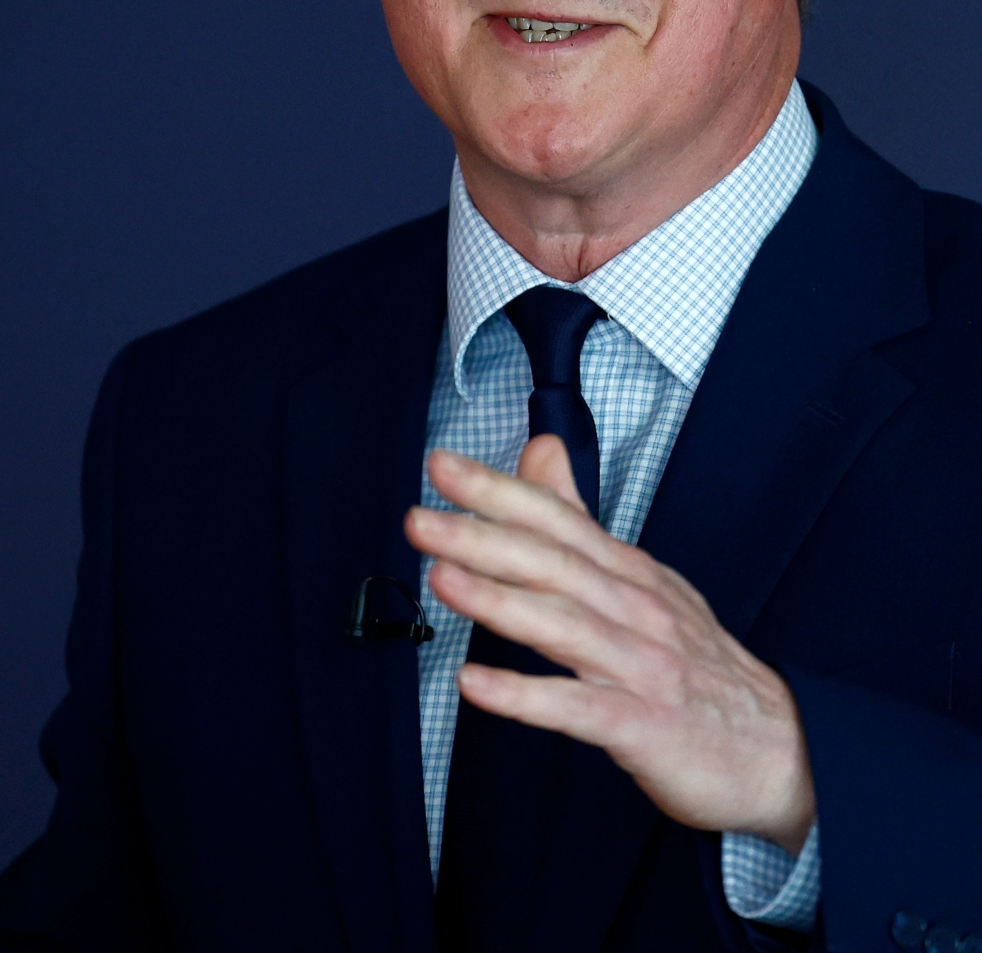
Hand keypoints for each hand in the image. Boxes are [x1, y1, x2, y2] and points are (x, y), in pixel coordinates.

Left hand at [404, 437, 815, 854]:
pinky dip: (525, 695)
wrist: (777, 748)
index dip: (499, 490)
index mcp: (628, 571)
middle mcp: (633, 607)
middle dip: (483, 536)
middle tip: (420, 519)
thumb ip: (578, 517)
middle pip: (552, 562)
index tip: (443, 466)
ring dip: (499, 600)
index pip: (556, 518)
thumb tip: (539, 450)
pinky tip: (475, 685)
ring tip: (442, 578)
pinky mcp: (642, 725)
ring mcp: (640, 664)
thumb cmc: (696, 664)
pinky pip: (577, 707)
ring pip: (562, 624)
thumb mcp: (640, 579)